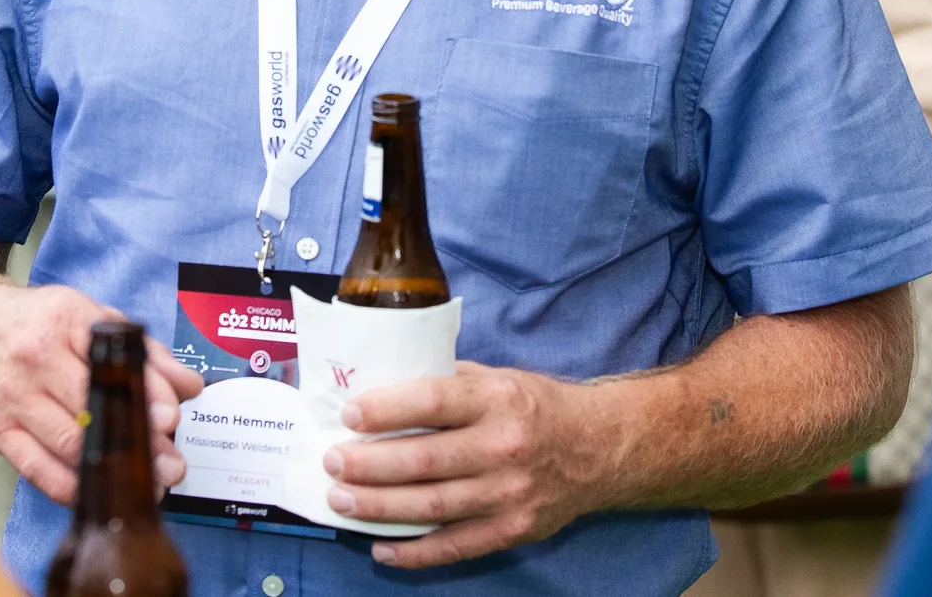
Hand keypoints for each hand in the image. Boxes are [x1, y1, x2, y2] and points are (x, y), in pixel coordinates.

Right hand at [0, 277, 202, 506]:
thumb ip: (142, 352)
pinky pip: (36, 468)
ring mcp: (10, 395)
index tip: (172, 417)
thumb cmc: (33, 325)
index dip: (146, 392)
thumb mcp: (87, 318)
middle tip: (172, 464)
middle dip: (138, 439)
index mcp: (65, 320)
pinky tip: (98, 493)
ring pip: (67, 443)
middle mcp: (34, 356)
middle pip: (94, 407)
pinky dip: (70, 487)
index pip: (113, 359)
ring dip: (111, 470)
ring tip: (149, 485)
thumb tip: (189, 387)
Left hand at [323, 362, 603, 569]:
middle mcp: (504, 447)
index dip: (386, 409)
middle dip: (369, 464)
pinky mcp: (513, 530)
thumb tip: (383, 383)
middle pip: (423, 459)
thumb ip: (447, 382)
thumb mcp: (498, 378)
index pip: (432, 402)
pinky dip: (414, 552)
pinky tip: (381, 548)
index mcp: (498, 400)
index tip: (350, 415)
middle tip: (332, 462)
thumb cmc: (537, 407)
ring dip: (379, 506)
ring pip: (432, 505)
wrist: (599, 449)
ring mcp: (509, 494)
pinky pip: (455, 546)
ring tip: (342, 500)